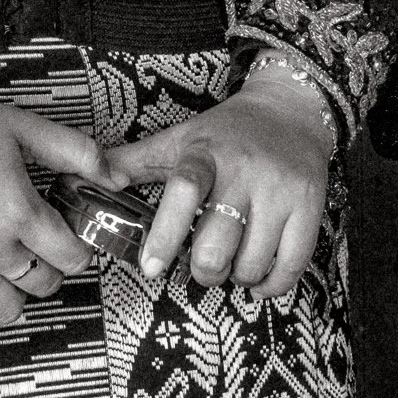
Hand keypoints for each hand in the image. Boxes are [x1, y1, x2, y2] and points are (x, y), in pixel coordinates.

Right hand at [0, 30, 106, 333]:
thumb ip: (77, 152)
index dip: (78, 250)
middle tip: (37, 247)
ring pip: (6, 311)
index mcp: (17, 209)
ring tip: (9, 266)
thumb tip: (119, 178)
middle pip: (42, 285)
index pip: (70, 258)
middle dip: (49, 269)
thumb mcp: (24, 127)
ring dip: (15, 293)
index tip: (69, 239)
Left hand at [101, 64, 333, 298]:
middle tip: (203, 264)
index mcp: (208, 153)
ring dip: (236, 277)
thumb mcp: (181, 138)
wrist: (292, 111)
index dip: (166, 234)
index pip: (184, 191)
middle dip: (203, 270)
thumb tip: (86, 177)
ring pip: (251, 264)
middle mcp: (246, 171)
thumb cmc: (228, 132)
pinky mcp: (310, 208)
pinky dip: (270, 286)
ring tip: (233, 262)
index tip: (151, 266)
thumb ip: (134, 161)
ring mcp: (282, 192)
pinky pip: (290, 267)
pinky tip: (259, 278)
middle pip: (217, 246)